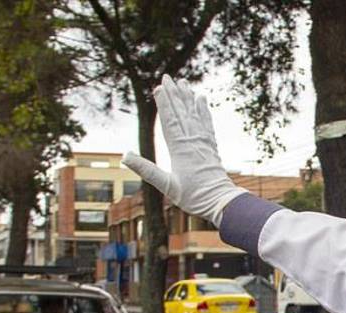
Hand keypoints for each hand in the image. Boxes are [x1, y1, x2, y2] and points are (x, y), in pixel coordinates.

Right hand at [121, 75, 247, 223]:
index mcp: (180, 149)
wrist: (220, 201)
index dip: (163, 104)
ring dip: (187, 98)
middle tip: (167, 77)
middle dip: (174, 94)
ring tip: (183, 82)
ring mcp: (203, 143)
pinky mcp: (211, 147)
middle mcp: (193, 141)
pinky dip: (203, 110)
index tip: (158, 88)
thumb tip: (124, 156)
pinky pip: (206, 123)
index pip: (169, 121)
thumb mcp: (166, 185)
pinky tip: (201, 99)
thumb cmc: (193, 196)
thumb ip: (146, 169)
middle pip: (181, 113)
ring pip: (194, 115)